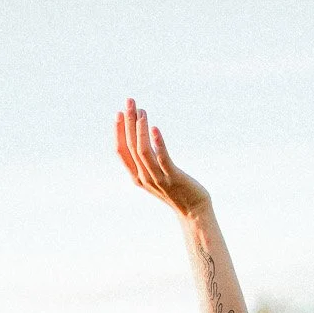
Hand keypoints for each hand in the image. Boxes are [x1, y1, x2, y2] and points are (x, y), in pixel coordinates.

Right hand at [115, 100, 209, 216]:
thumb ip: (148, 161)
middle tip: (130, 102)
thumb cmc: (177, 190)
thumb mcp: (156, 176)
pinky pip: (162, 158)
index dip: (119, 131)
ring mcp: (158, 179)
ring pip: (143, 151)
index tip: (120, 113)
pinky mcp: (173, 178)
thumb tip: (144, 137)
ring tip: (143, 111)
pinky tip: (155, 128)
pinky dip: (157, 143)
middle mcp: (144, 178)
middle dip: (128, 122)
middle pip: (131, 146)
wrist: (194, 211)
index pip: (121, 151)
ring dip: (140, 129)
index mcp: (137, 177)